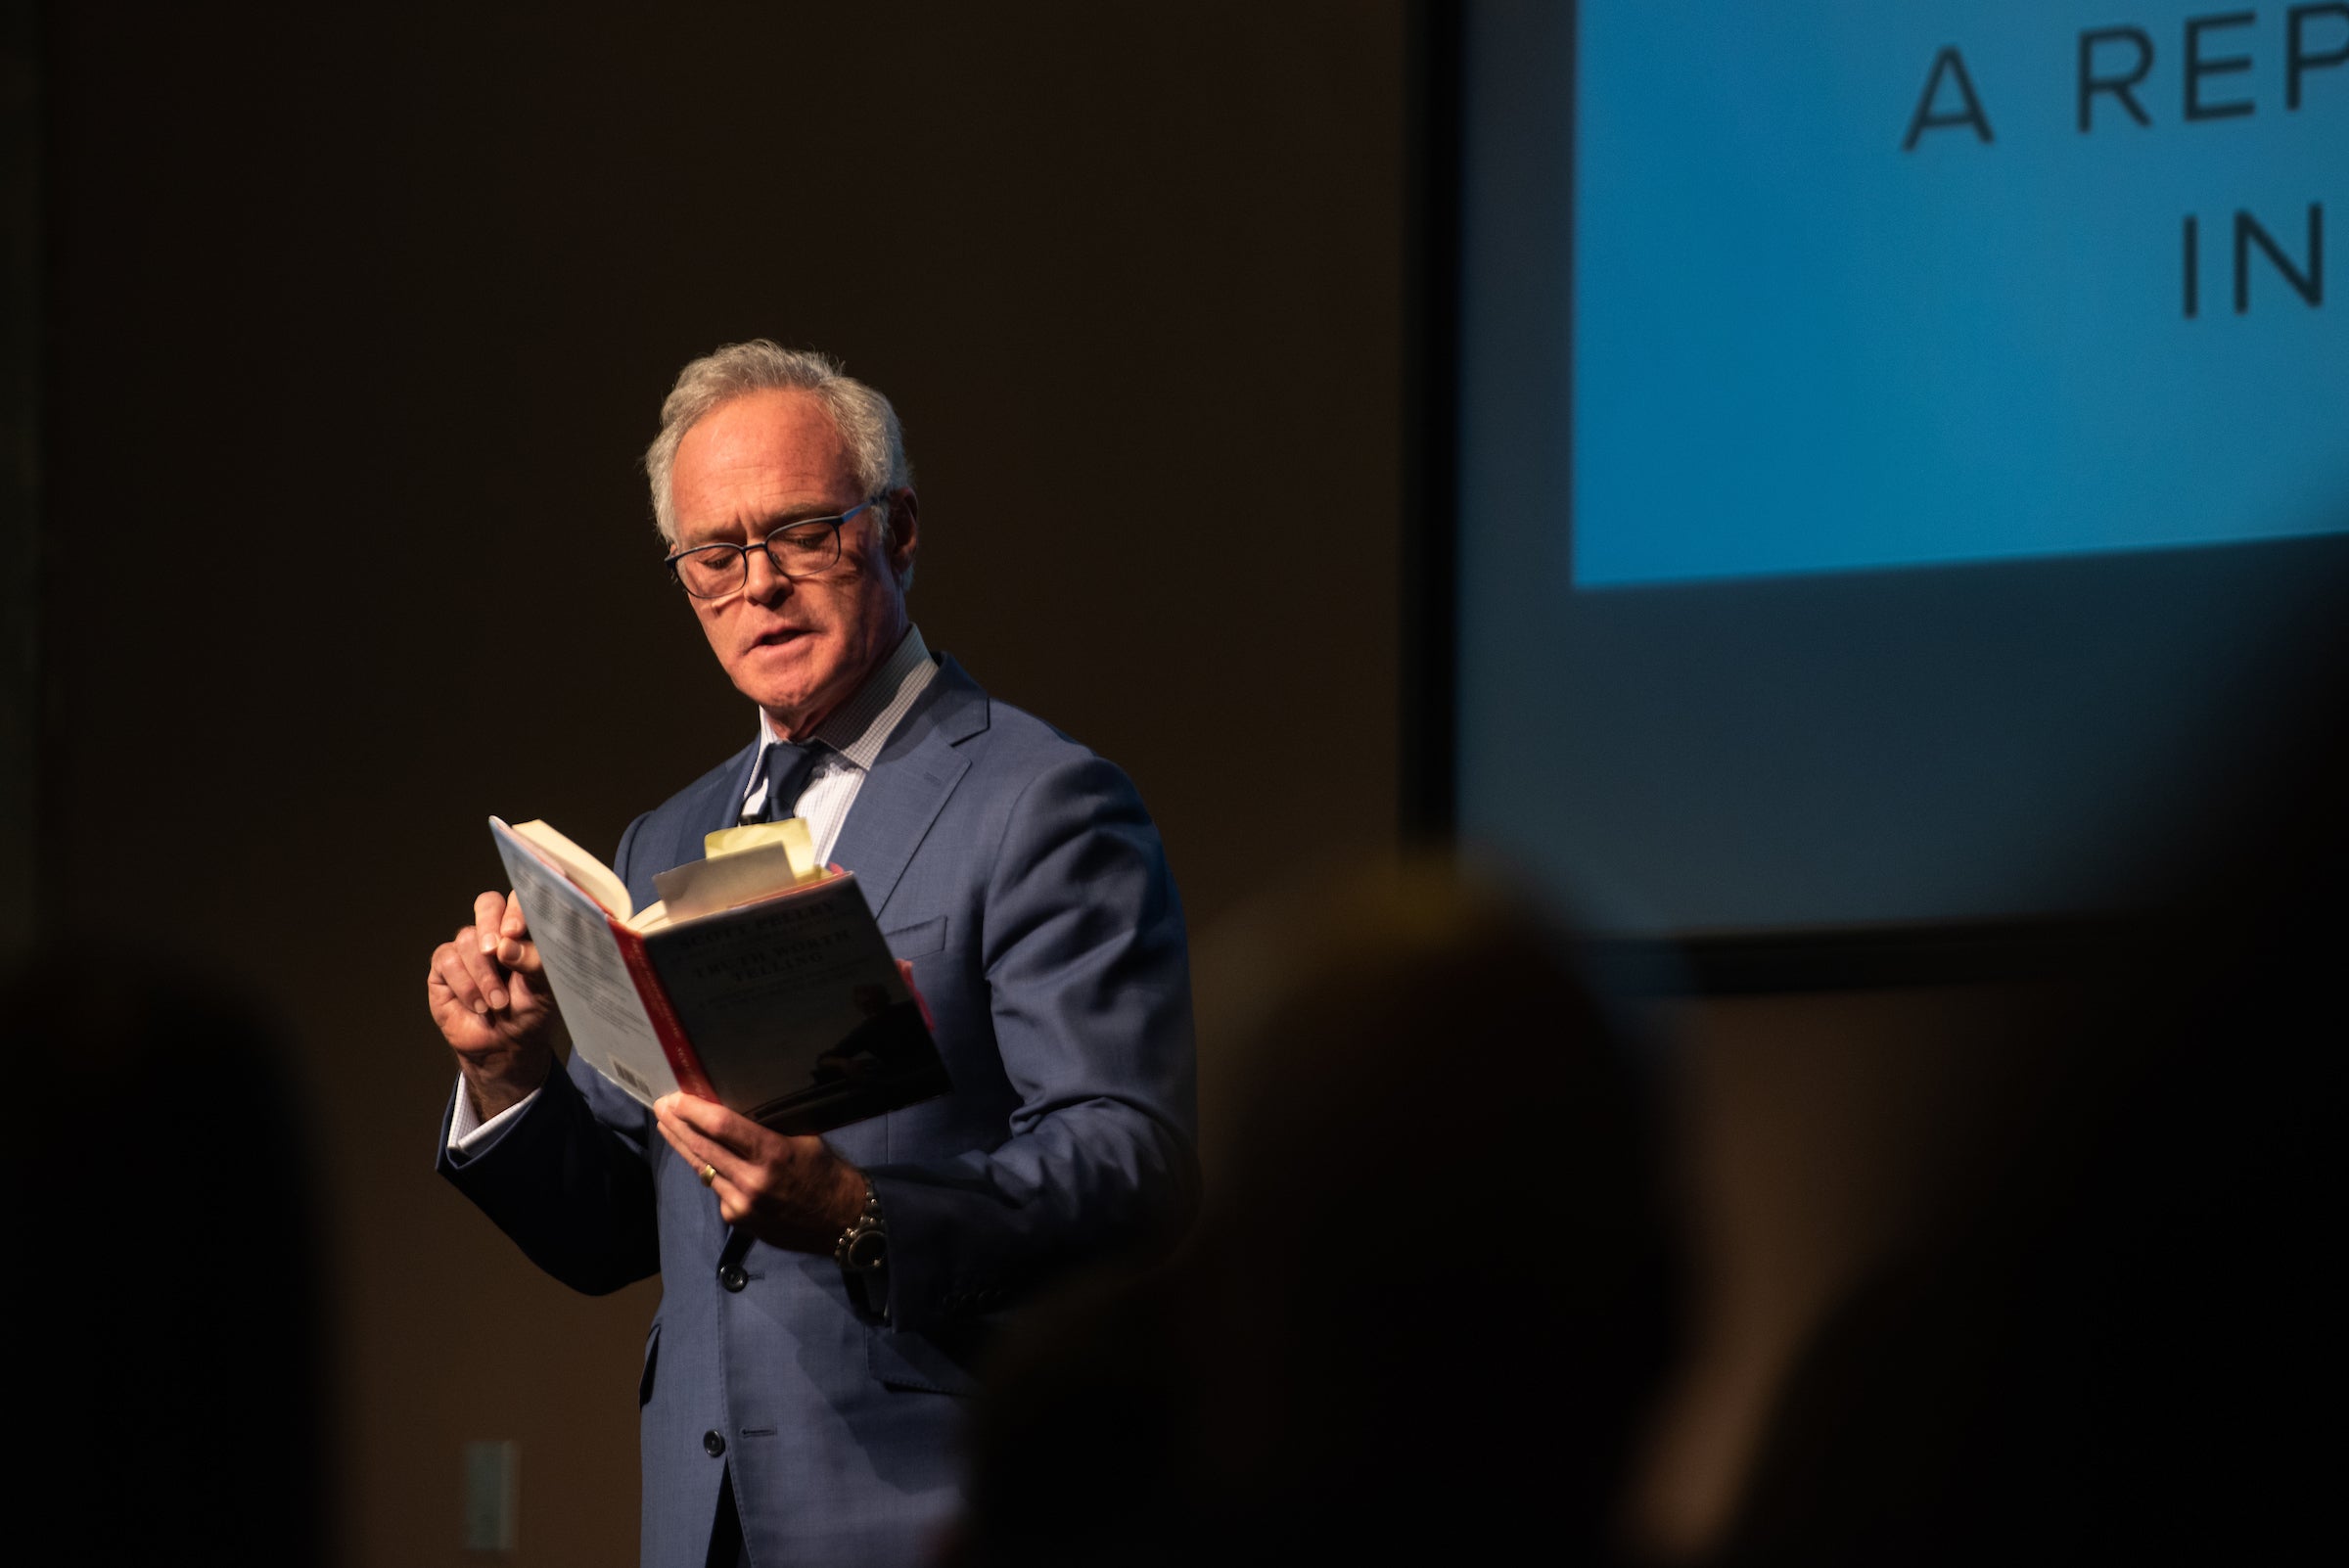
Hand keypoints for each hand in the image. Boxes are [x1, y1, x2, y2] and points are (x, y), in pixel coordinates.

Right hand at [427, 889, 560, 1118]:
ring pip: (467, 939)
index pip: (520, 900)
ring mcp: (468, 948)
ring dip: (483, 975)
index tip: (514, 932)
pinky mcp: (445, 966)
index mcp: (525, 931)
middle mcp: (495, 933)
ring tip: (497, 1003)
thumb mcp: (544, 990)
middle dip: (490, 926)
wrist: (505, 1047)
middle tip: (496, 952)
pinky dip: (464, 985)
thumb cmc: (531, 1012)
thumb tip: (507, 945)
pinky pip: (447, 961)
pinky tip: (477, 1005)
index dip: (515, 909)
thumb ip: (533, 963)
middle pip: (487, 904)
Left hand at [654, 1093, 866, 1254]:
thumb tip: (735, 1109)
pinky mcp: (737, 1220)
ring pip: (702, 1169)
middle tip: (661, 1106)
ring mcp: (741, 1204)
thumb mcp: (805, 1139)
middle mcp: (752, 1181)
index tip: (676, 1097)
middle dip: (677, 1124)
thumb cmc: (826, 1172)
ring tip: (666, 1126)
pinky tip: (698, 1156)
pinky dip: (707, 1170)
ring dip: (682, 1146)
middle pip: (703, 1147)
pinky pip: (716, 1188)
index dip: (694, 1110)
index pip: (722, 1127)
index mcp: (773, 1154)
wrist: (841, 1221)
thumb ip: (769, 1129)